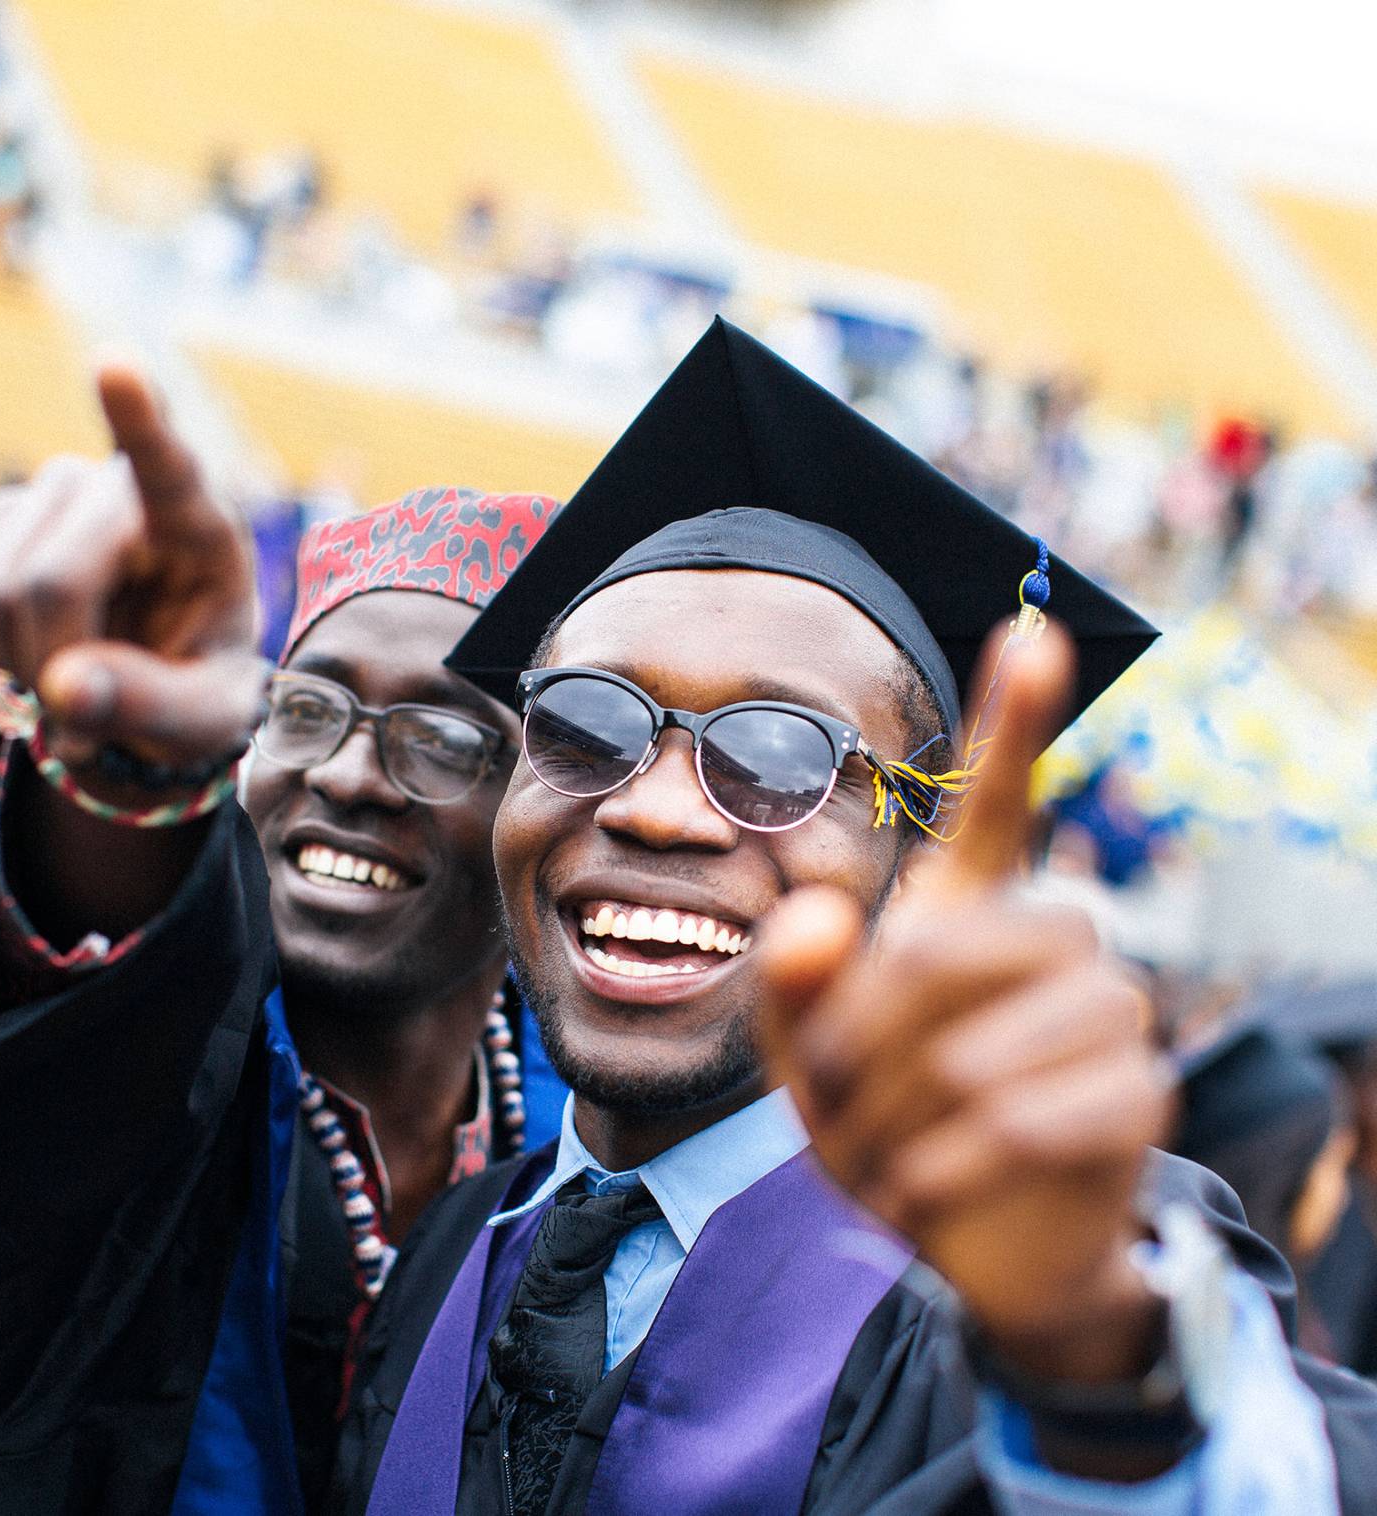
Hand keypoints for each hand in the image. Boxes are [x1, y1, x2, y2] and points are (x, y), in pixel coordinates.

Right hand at [0, 367, 265, 776]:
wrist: (160, 683)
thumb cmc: (201, 691)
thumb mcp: (203, 719)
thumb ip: (148, 706)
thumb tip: (64, 691)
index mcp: (201, 527)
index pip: (169, 465)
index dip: (138, 417)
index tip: (118, 365)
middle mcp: (120, 490)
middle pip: (49, 579)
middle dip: (56, 662)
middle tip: (94, 715)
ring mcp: (50, 495)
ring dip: (22, 660)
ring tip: (79, 669)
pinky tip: (39, 644)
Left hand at [758, 625, 1173, 1382]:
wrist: (956, 1242)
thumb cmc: (882, 1121)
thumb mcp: (806, 1056)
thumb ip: (790, 983)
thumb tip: (816, 910)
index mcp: (969, 912)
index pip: (998, 802)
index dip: (1014, 720)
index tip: (1032, 629)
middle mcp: (1052, 937)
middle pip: (953, 948)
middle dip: (868, 1037)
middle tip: (831, 1105)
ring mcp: (1108, 1012)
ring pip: (993, 1043)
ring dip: (906, 1114)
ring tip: (880, 1160)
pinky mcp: (1139, 1094)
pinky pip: (1036, 1117)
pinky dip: (953, 1169)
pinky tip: (924, 1195)